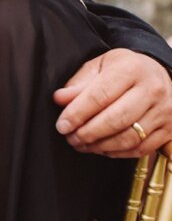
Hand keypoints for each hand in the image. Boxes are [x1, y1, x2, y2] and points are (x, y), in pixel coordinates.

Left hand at [54, 48, 171, 156]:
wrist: (158, 73)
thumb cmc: (123, 70)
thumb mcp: (99, 67)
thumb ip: (78, 84)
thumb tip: (59, 99)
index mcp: (131, 69)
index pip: (100, 95)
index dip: (78, 113)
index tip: (62, 125)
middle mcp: (152, 89)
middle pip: (116, 119)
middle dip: (87, 133)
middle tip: (70, 137)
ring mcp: (164, 111)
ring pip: (129, 138)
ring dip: (100, 146)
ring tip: (81, 144)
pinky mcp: (169, 129)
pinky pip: (141, 148)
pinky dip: (117, 153)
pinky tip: (101, 148)